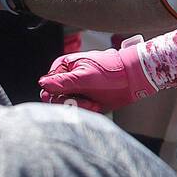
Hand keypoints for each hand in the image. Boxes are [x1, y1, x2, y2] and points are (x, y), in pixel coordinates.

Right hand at [39, 36, 157, 111]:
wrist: (134, 78)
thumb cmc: (112, 72)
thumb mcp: (86, 77)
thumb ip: (63, 81)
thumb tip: (42, 83)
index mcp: (64, 66)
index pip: (48, 86)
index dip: (58, 95)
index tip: (73, 98)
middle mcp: (68, 78)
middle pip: (55, 98)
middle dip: (72, 103)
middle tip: (89, 103)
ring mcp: (77, 88)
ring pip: (66, 105)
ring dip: (80, 107)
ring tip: (95, 105)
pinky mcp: (86, 98)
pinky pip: (78, 108)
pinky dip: (85, 110)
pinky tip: (96, 106)